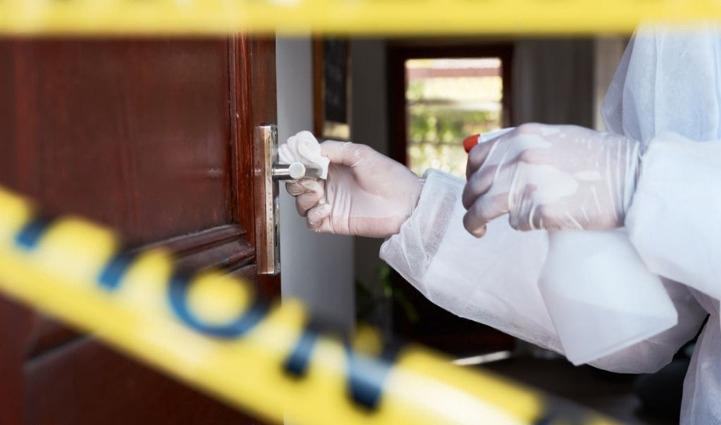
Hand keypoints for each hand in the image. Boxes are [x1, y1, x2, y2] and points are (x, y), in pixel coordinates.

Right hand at [286, 141, 422, 237]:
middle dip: (297, 181)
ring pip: (301, 203)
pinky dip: (313, 215)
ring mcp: (331, 204)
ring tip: (318, 193)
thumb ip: (333, 149)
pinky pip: (311, 221)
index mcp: (333, 167)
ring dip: (304, 197)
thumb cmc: (389, 176)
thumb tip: (308, 149)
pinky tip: (326, 208)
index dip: (294, 162)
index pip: (304, 164)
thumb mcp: (360, 153)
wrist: (405, 203)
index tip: (290, 161)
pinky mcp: (334, 222)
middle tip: (307, 178)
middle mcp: (329, 185)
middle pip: (298, 184)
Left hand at [462, 123, 640, 235]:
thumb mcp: (557, 137)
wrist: (632, 176)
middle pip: (476, 185)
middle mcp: (521, 158)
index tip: (474, 187)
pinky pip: (515, 223)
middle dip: (469, 203)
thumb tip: (489, 160)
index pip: (478, 157)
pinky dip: (520, 225)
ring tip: (477, 232)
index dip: (471, 176)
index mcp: (523, 136)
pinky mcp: (541, 210)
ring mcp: (529, 184)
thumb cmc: (599, 159)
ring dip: (475, 223)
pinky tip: (534, 222)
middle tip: (473, 215)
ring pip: (484, 208)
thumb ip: (523, 146)